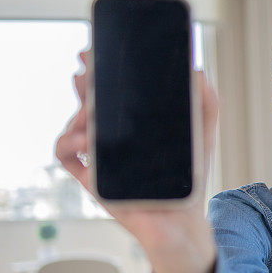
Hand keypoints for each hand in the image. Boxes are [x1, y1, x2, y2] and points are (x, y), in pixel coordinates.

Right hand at [55, 49, 219, 272]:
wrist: (182, 220)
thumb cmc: (189, 181)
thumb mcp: (204, 136)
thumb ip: (206, 104)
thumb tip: (198, 71)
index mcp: (135, 123)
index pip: (110, 89)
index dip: (97, 68)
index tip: (91, 52)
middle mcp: (113, 137)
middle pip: (86, 101)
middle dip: (82, 83)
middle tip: (86, 75)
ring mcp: (99, 157)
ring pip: (72, 124)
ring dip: (77, 115)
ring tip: (92, 116)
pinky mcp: (90, 179)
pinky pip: (64, 155)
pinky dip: (67, 143)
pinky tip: (83, 143)